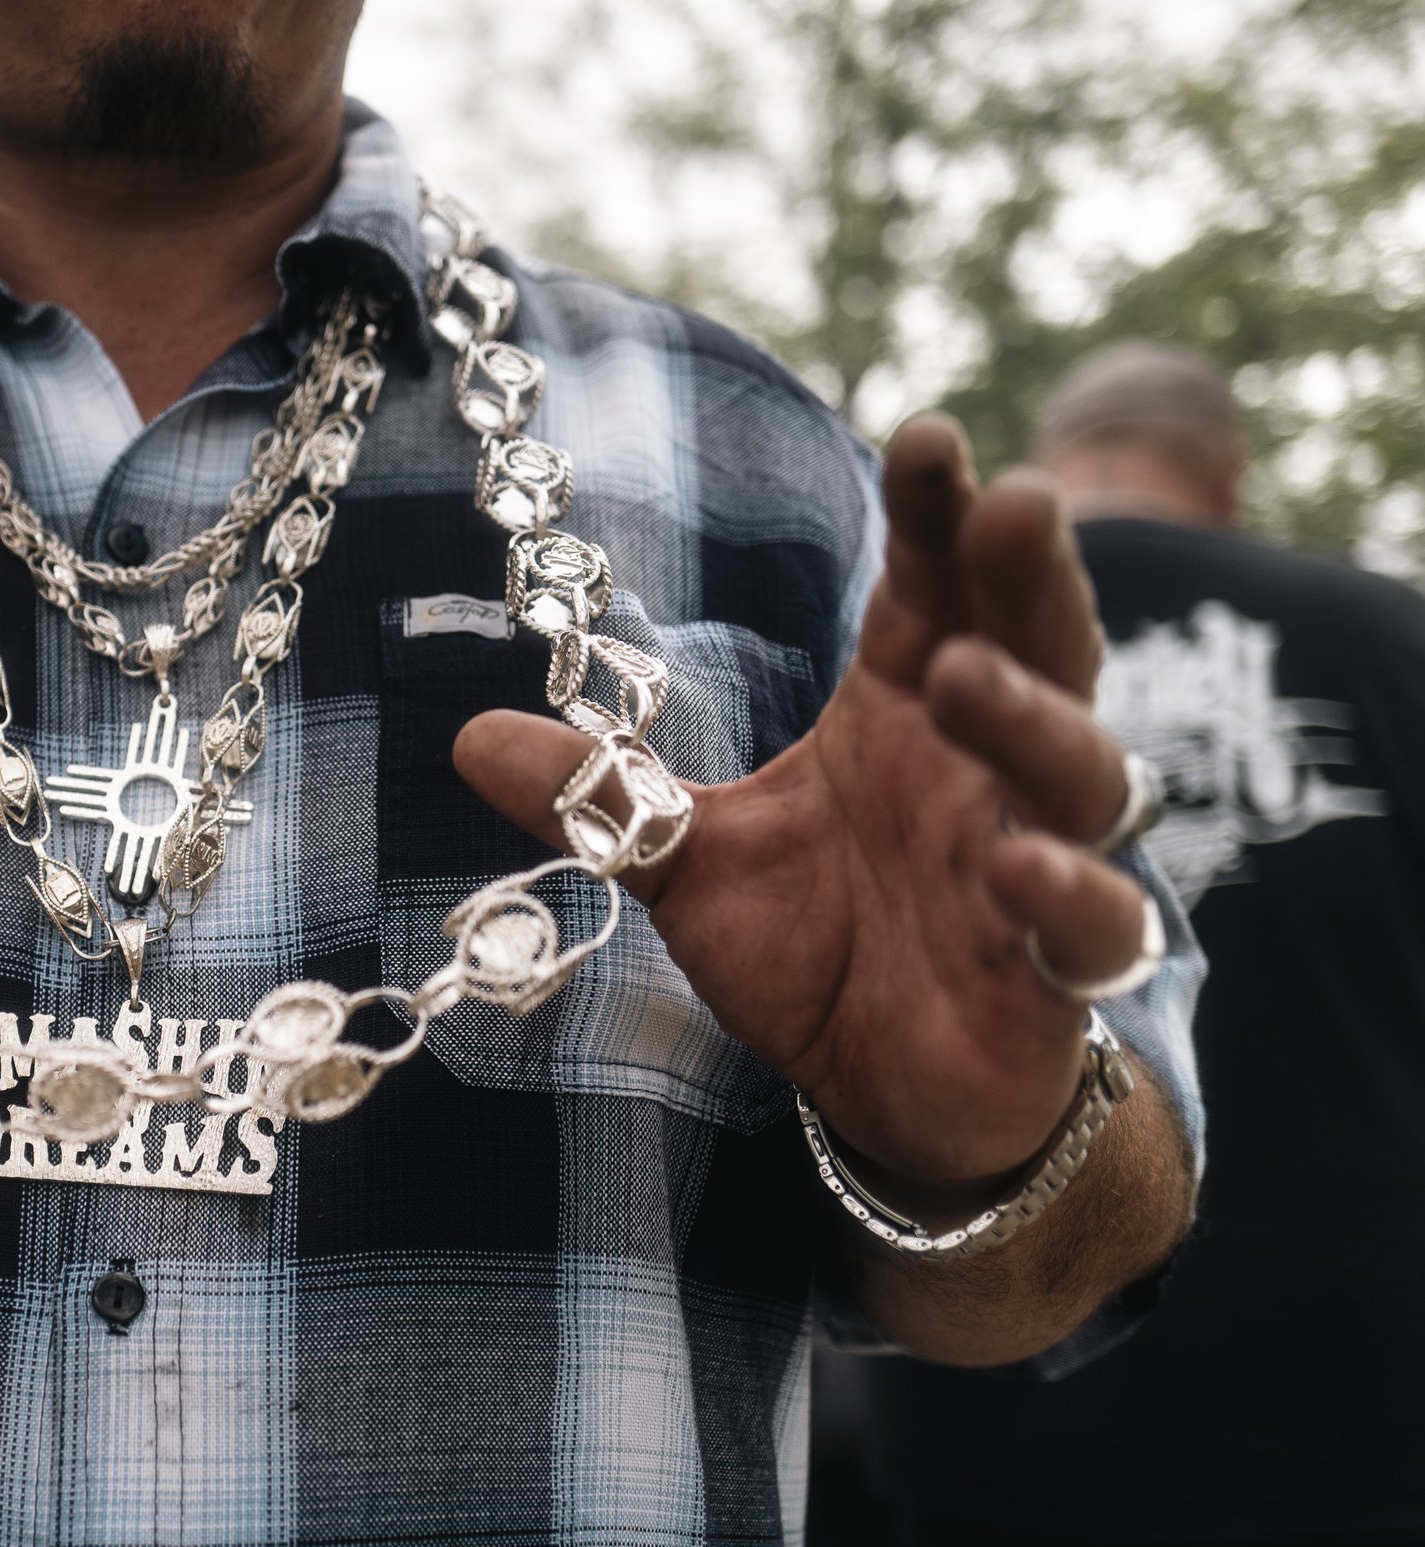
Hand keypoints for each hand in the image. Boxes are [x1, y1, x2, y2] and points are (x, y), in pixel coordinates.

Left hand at [455, 414, 1146, 1197]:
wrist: (885, 1093)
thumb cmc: (814, 952)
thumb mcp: (686, 863)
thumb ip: (600, 798)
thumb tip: (466, 736)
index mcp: (906, 717)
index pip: (936, 592)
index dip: (939, 519)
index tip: (926, 439)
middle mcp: (986, 773)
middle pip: (1036, 646)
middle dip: (1028, 575)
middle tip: (1013, 499)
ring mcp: (1036, 864)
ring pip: (1077, 769)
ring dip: (1032, 717)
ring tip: (964, 673)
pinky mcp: (1060, 973)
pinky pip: (1095, 921)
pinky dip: (1068, 889)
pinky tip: (1019, 864)